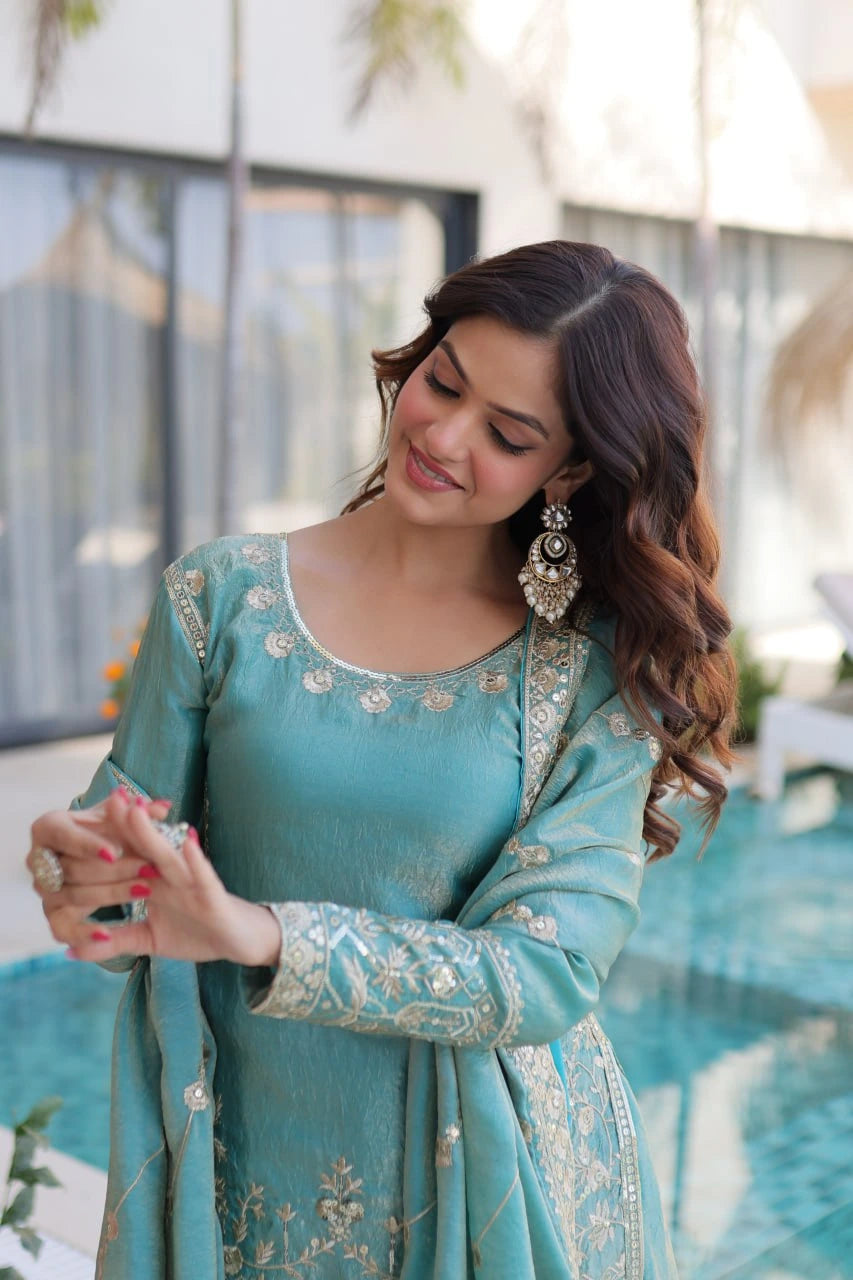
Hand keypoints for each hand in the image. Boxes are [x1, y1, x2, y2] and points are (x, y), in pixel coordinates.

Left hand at [29, 791, 281, 967]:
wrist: (239, 942)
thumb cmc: (196, 933)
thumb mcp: (149, 940)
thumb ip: (114, 941)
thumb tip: (72, 951)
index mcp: (154, 880)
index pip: (127, 855)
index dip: (107, 837)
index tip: (80, 818)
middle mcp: (171, 875)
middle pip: (144, 846)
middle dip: (126, 823)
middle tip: (110, 795)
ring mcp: (192, 882)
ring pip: (168, 856)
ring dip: (152, 834)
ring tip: (136, 810)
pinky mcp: (213, 895)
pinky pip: (204, 875)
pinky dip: (196, 860)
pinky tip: (188, 842)